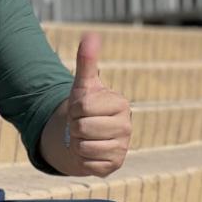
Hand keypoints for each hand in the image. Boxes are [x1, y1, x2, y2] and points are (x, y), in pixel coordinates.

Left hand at [65, 32, 130, 176]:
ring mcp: (122, 147)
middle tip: (82, 123)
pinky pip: (86, 163)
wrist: (86, 135)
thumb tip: (90, 36)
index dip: (74, 108)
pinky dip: (81, 159)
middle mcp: (126, 126)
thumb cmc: (86, 107)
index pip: (83, 107)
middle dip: (75, 126)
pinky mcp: (114, 165)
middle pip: (82, 128)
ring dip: (77, 142)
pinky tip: (89, 151)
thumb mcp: (84, 85)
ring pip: (83, 146)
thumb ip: (87, 62)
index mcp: (120, 103)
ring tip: (85, 137)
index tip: (82, 108)